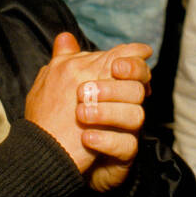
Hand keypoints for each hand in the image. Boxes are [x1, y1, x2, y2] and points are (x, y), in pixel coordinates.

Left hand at [25, 33, 151, 178]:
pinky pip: (127, 146)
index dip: (132, 63)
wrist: (58, 159)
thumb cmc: (64, 120)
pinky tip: (86, 137)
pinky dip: (105, 140)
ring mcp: (128, 131)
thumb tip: (64, 37)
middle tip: (84, 92)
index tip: (115, 66)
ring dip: (106, 113)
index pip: (135, 67)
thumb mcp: (61, 87)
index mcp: (114, 86)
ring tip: (80, 115)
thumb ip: (65, 62)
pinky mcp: (124, 155)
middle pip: (137, 90)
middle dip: (112, 88)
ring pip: (136, 116)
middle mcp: (126, 106)